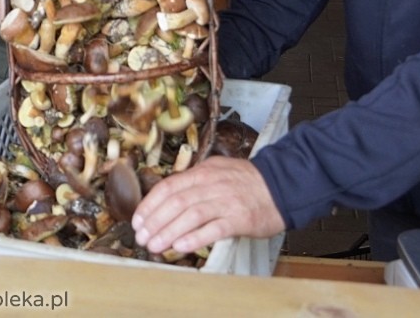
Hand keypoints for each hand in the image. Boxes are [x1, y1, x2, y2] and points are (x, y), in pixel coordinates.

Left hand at [131, 156, 285, 253]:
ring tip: (154, 246)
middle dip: (154, 221)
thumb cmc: (246, 182)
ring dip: (168, 232)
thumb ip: (193, 182)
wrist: (281, 185)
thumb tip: (166, 199)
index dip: (150, 204)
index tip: (137, 220)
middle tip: (141, 237)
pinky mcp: (240, 218)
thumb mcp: (216, 171)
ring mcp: (226, 201)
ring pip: (190, 216)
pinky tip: (180, 247)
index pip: (169, 187)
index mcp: (203, 172)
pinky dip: (195, 238)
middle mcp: (211, 185)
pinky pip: (214, 229)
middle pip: (176, 202)